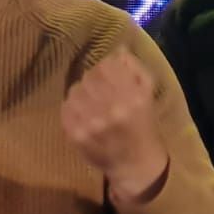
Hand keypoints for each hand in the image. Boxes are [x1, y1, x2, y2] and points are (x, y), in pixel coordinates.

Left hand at [61, 49, 169, 202]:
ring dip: (81, 93)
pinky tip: (82, 114)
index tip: (107, 75)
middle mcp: (113, 109)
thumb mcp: (148, 93)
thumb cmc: (143, 125)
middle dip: (93, 81)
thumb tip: (117, 50)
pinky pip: (65, 108)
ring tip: (90, 103)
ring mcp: (92, 124)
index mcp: (133, 97)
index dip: (104, 68)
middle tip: (98, 91)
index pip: (106, 66)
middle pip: (89, 77)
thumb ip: (135, 68)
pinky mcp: (76, 135)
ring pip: (75, 90)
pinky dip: (71, 108)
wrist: (135, 163)